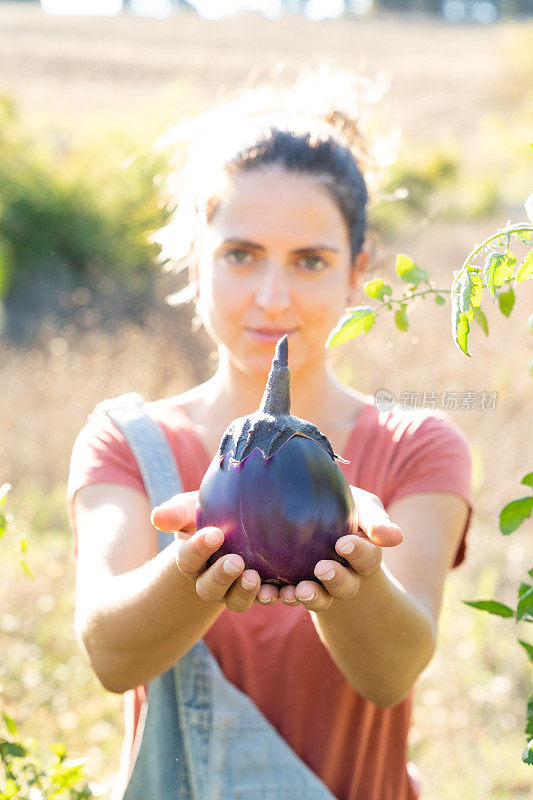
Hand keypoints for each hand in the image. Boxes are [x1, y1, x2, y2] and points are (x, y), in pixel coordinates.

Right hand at [151, 492, 275, 611]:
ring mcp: (234, 590)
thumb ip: (177, 511)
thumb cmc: (213, 512)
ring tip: (255, 577)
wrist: (240, 522)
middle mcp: (209, 580)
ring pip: (235, 601)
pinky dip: (274, 597)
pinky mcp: (260, 591)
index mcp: (192, 559)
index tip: (215, 533)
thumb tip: (157, 517)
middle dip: (221, 576)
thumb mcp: (194, 507)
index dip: (198, 548)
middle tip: (236, 562)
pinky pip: (265, 600)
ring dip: (244, 593)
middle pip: (209, 588)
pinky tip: (284, 589)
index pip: (188, 558)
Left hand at [277, 487, 403, 612]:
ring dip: (309, 597)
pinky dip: (278, 596)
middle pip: (345, 586)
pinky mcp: (293, 586)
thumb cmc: (345, 506)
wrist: (313, 508)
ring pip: (319, 598)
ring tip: (295, 592)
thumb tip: (396, 538)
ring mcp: (320, 584)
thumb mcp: (364, 506)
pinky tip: (267, 592)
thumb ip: (377, 521)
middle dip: (335, 580)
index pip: (367, 558)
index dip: (358, 553)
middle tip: (322, 569)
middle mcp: (346, 576)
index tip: (343, 543)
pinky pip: (287, 596)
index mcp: (365, 555)